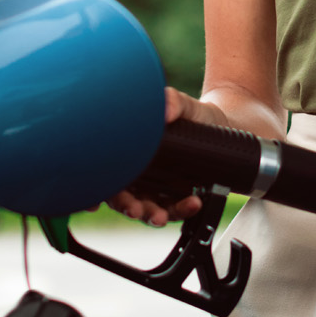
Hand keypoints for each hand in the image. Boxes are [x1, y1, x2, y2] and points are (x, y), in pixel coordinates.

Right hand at [103, 87, 226, 226]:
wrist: (220, 123)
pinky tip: (194, 202)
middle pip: (123, 198)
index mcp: (129, 153)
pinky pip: (175, 208)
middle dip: (126, 206)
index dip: (95, 191)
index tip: (95, 202)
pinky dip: (182, 209)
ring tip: (162, 216)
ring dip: (152, 216)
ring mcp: (157, 188)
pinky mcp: (178, 196)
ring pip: (147, 209)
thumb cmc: (192, 114)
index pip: (105, 175)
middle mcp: (138, 174)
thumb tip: (166, 111)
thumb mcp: (183, 103)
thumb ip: (173, 100)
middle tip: (134, 209)